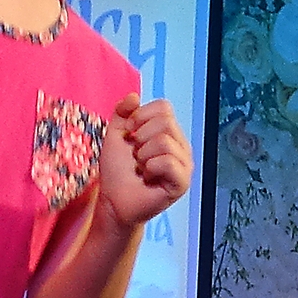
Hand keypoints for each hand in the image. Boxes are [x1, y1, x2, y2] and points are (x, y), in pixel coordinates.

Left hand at [97, 95, 192, 229]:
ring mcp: (184, 164)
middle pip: (166, 122)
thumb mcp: (115, 135)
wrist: (113, 201)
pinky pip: (168, 163)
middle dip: (141, 138)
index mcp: (168, 132)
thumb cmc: (117, 170)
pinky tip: (148, 178)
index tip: (130, 135)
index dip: (141, 117)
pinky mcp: (182, 182)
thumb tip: (134, 96)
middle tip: (136, 155)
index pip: (164, 107)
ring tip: (141, 168)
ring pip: (165, 142)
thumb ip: (122, 113)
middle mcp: (180, 146)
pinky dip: (150, 168)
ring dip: (143, 156)